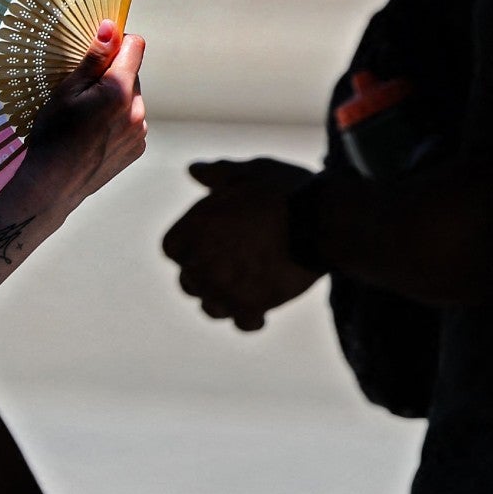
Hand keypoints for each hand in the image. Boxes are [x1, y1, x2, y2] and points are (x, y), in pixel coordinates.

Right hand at [16, 21, 147, 211]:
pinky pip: (131, 121)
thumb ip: (94, 58)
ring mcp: (139, 132)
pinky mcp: (137, 148)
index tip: (99, 50)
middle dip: (112, 75)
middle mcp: (137, 111)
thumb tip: (112, 26)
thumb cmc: (53, 135)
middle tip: (82, 94)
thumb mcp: (67, 90)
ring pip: (132, 99)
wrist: (52, 185)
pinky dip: (117, 120)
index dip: (117, 42)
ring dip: (116, 99)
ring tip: (86, 118)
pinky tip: (94, 134)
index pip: (136, 46)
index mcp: (119, 91)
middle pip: (132, 74)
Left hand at [162, 158, 323, 330]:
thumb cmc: (284, 190)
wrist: (319, 219)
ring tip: (245, 287)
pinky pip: (243, 323)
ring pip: (211, 307)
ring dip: (224, 299)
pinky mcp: (253, 306)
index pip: (172, 249)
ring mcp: (225, 288)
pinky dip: (251, 318)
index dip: (188, 246)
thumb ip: (217, 173)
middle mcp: (202, 261)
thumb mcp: (248, 172)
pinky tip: (262, 309)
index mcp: (195, 227)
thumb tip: (193, 170)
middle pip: (188, 281)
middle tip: (231, 264)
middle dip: (205, 274)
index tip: (208, 242)